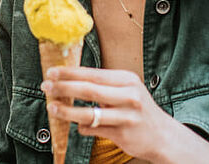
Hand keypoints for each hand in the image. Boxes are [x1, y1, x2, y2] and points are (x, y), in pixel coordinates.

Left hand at [43, 67, 208, 163]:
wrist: (162, 136)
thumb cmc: (138, 110)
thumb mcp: (127, 90)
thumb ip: (103, 85)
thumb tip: (70, 79)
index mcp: (127, 80)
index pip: (93, 73)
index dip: (70, 73)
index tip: (51, 72)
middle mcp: (129, 96)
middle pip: (89, 90)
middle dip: (64, 88)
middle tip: (46, 87)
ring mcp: (126, 116)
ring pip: (89, 113)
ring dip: (66, 111)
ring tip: (52, 108)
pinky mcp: (122, 134)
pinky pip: (94, 130)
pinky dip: (82, 128)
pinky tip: (77, 126)